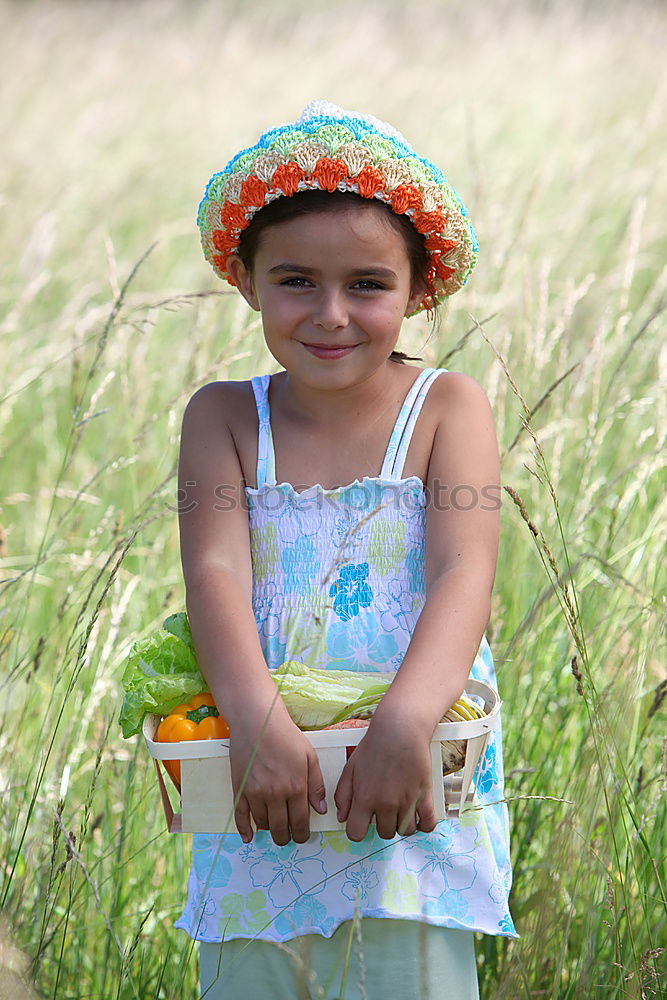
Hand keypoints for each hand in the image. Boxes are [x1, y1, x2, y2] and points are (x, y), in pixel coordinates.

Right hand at [229, 698, 326, 846]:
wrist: (258, 721)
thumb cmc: (286, 736)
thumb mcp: (310, 756)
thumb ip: (316, 785)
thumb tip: (320, 810)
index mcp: (295, 787)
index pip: (300, 822)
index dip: (302, 834)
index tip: (302, 837)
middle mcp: (275, 794)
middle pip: (280, 828)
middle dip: (286, 837)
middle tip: (288, 837)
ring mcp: (255, 793)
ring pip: (263, 823)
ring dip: (269, 830)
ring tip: (274, 829)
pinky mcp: (239, 788)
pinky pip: (240, 816)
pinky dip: (244, 829)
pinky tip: (248, 837)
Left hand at [334, 708, 437, 841]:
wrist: (400, 730)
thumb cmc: (374, 746)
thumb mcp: (350, 768)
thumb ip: (343, 795)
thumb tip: (342, 818)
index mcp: (365, 798)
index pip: (356, 834)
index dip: (357, 830)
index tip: (361, 822)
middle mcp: (386, 804)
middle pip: (384, 833)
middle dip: (381, 824)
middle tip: (382, 809)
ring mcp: (406, 802)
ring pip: (404, 831)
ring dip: (401, 823)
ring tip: (399, 809)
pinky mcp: (424, 796)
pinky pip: (427, 824)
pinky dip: (423, 825)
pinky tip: (417, 817)